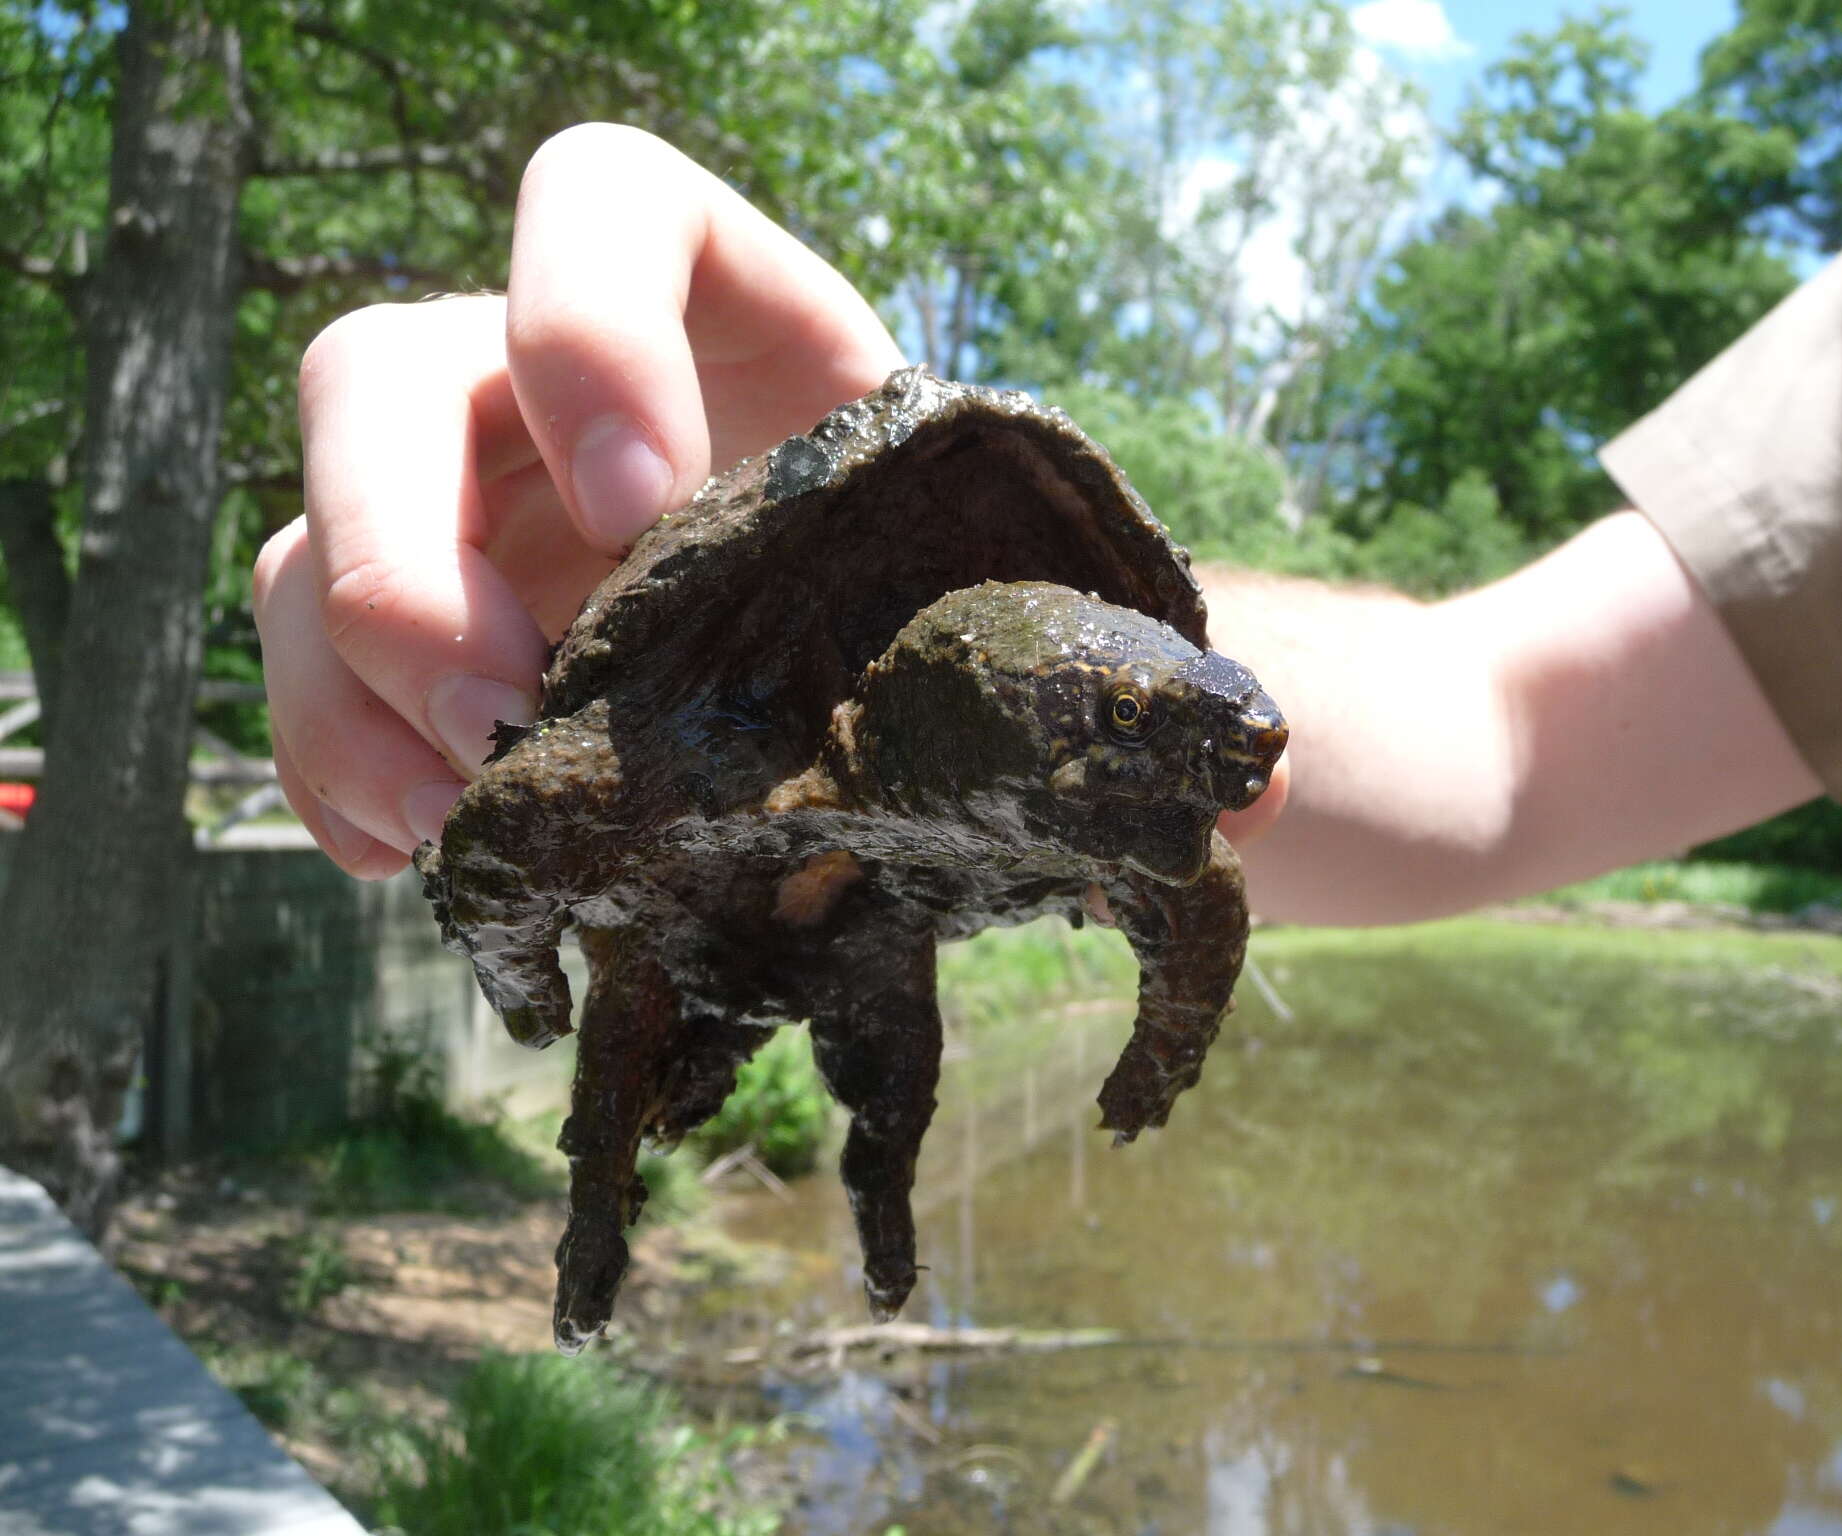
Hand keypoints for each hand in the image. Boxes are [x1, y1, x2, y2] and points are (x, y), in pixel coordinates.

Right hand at [254, 123, 904, 876]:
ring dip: (355, 695)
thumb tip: (1107, 673)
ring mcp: (454, 502)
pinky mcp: (416, 626)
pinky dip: (342, 771)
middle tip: (505, 712)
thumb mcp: (964, 536)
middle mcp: (537, 379)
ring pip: (305, 544)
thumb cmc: (932, 572)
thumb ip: (972, 547)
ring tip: (465, 823)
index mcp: (699, 299)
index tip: (645, 507)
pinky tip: (422, 853)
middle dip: (407, 555)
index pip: (594, 199)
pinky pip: (309, 679)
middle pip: (372, 376)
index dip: (585, 325)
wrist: (867, 666)